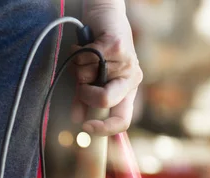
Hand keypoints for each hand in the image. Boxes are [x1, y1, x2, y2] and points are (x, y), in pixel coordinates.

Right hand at [71, 1, 142, 135]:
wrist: (104, 15)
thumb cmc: (97, 50)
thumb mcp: (93, 79)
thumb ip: (87, 99)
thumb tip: (78, 120)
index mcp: (128, 90)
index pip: (123, 120)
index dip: (104, 129)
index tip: (86, 127)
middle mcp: (131, 78)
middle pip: (104, 101)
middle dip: (85, 94)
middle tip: (82, 84)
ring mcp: (126, 62)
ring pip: (88, 77)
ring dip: (79, 67)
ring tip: (85, 55)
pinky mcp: (115, 45)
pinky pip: (86, 58)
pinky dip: (78, 52)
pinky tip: (84, 45)